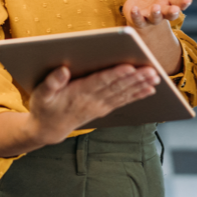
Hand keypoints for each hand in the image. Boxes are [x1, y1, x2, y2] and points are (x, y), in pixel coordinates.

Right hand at [26, 64, 159, 145]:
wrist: (49, 129)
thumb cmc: (44, 107)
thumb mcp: (41, 94)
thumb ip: (51, 82)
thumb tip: (63, 69)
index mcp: (78, 93)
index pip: (100, 82)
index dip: (115, 75)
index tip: (129, 67)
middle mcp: (92, 100)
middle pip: (117, 87)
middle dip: (135, 78)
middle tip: (151, 70)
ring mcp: (99, 106)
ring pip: (123, 94)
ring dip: (140, 85)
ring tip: (155, 77)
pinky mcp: (103, 108)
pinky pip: (123, 101)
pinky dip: (137, 95)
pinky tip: (150, 89)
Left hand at [122, 0, 191, 29]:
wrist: (139, 1)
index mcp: (172, 0)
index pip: (180, 2)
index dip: (184, 2)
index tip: (188, 0)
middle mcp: (164, 11)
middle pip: (170, 14)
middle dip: (173, 12)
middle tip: (175, 10)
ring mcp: (151, 17)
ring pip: (156, 18)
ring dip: (156, 14)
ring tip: (155, 7)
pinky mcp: (140, 20)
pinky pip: (138, 20)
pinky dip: (136, 16)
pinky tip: (134, 9)